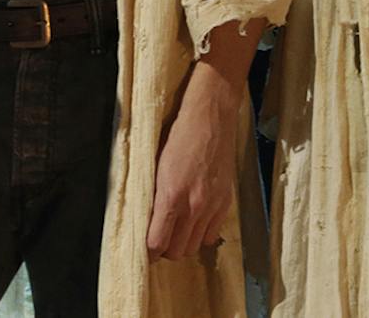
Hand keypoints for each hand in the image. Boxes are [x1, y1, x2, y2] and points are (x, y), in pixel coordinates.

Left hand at [145, 58, 242, 261]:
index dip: (148, 251)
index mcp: (171, 196)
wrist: (210, 118)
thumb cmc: (178, 136)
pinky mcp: (225, 203)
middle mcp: (193, 206)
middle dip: (164, 250)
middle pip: (177, 251)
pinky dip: (200, 235)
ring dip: (182, 244)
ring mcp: (212, 206)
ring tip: (175, 232)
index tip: (143, 248)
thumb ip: (153, 196)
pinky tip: (193, 223)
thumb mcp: (156, 165)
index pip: (157, 242)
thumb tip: (145, 220)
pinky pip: (211, 235)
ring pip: (194, 246)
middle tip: (158, 239)